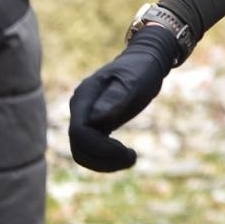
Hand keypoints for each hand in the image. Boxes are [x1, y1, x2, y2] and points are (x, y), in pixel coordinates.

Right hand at [68, 27, 179, 171]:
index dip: (99, 147)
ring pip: (82, 151)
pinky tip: (125, 157)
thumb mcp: (132, 82)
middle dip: (103, 158)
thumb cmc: (141, 69)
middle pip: (78, 145)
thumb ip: (115, 99)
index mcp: (84, 97)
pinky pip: (92, 148)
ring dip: (104, 162)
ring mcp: (86, 117)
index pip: (79, 132)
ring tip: (131, 159)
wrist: (146, 61)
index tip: (125, 151)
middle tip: (132, 159)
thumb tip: (96, 119)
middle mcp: (80, 108)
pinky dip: (105, 158)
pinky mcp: (96, 124)